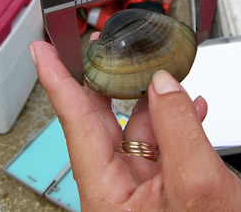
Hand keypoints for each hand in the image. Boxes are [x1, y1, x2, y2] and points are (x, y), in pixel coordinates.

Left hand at [30, 41, 240, 210]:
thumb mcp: (198, 185)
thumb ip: (177, 129)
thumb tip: (163, 85)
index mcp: (107, 193)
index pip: (74, 122)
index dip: (56, 81)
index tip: (42, 52)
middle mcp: (118, 188)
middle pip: (102, 120)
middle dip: (105, 79)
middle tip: (103, 47)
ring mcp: (142, 187)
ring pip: (138, 128)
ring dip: (153, 100)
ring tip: (165, 73)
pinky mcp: (164, 186)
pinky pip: (163, 143)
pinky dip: (177, 122)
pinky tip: (192, 107)